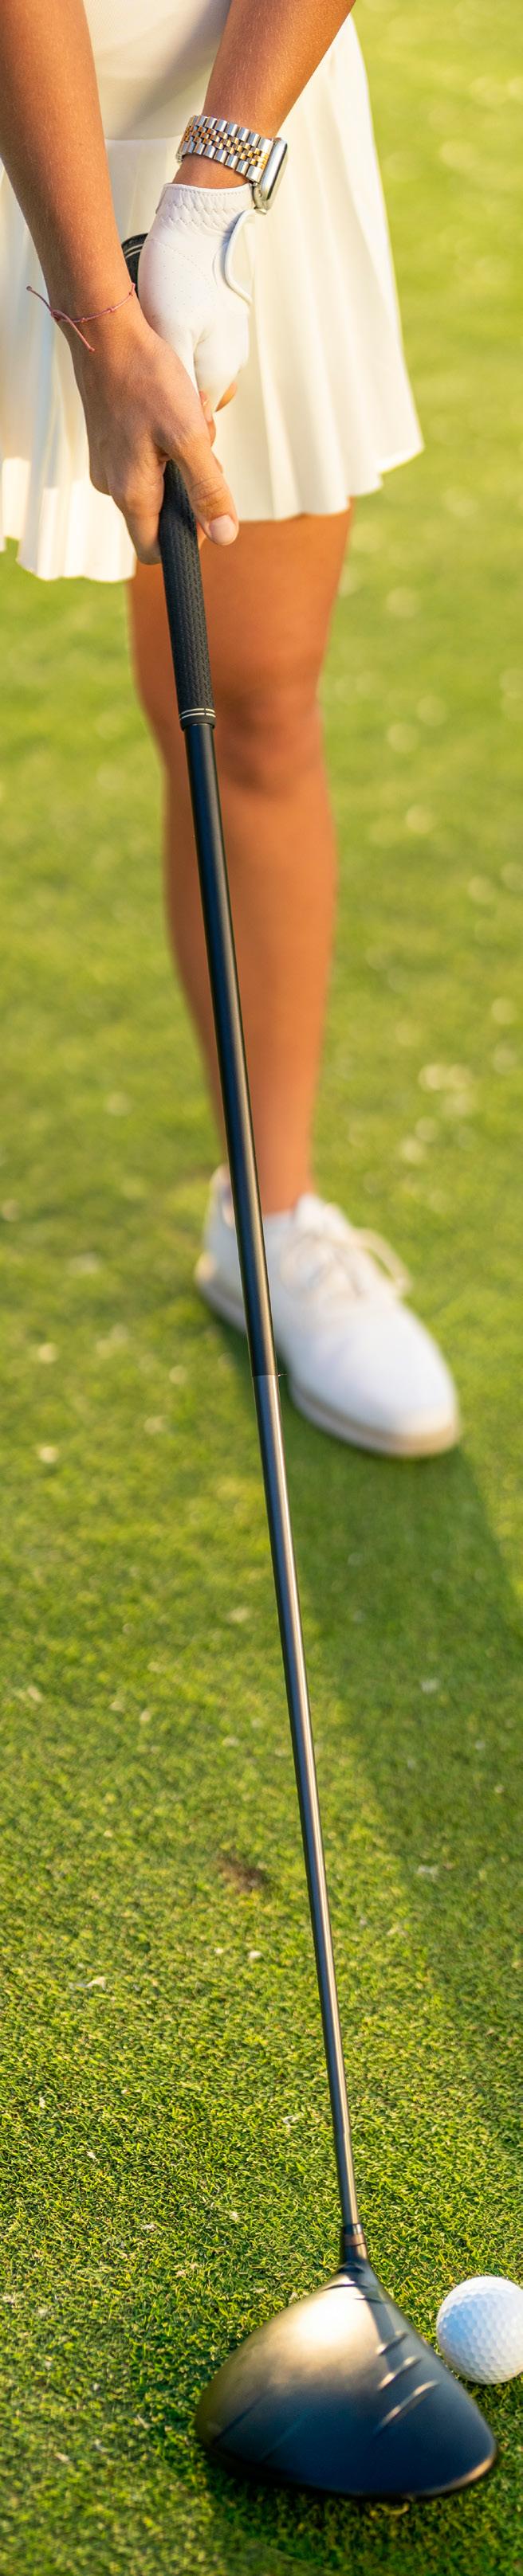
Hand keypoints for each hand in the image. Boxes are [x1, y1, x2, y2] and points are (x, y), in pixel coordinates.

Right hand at [70, 294, 238, 563]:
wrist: (106, 332)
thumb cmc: (146, 378)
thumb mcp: (189, 435)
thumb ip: (207, 489)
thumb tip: (224, 536)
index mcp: (131, 493)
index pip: (154, 550)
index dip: (186, 539)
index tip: (206, 506)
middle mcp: (112, 485)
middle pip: (160, 514)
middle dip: (190, 487)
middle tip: (202, 447)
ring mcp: (108, 463)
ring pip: (156, 482)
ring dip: (181, 459)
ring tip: (186, 418)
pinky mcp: (109, 441)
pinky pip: (144, 458)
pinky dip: (166, 441)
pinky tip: (170, 409)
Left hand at [137, 179, 255, 417]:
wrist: (200, 221)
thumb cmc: (180, 275)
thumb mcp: (169, 334)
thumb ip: (179, 384)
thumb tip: (186, 425)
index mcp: (218, 374)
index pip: (194, 425)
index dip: (168, 420)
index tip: (142, 401)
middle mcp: (230, 363)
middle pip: (193, 400)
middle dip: (168, 391)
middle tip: (140, 365)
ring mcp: (229, 341)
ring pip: (194, 371)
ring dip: (171, 364)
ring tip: (150, 338)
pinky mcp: (223, 321)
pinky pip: (199, 346)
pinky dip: (179, 341)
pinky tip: (164, 319)